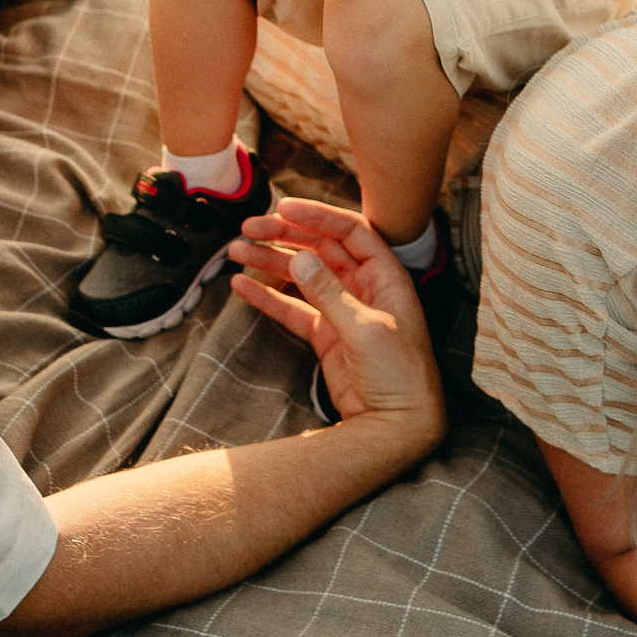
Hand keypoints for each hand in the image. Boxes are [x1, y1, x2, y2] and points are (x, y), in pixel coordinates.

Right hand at [226, 198, 445, 436]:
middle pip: (321, 249)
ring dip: (271, 262)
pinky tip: (243, 285)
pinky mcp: (327, 336)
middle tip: (248, 228)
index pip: (350, 232)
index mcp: (386, 278)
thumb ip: (330, 294)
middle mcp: (366, 289)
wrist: (398, 427)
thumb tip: (300, 257)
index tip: (282, 208)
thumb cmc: (400, 377)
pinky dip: (268, 297)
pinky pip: (293, 308)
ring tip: (236, 251)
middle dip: (285, 236)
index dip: (317, 217)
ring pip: (303, 275)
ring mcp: (344, 312)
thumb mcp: (366, 331)